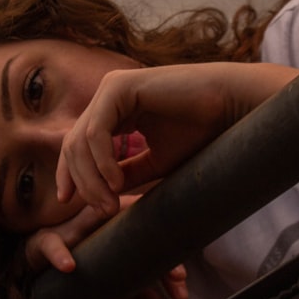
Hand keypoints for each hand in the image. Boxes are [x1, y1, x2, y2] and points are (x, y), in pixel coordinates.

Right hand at [25, 194, 188, 298]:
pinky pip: (51, 245)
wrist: (33, 261)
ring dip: (111, 243)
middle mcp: (99, 223)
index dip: (166, 256)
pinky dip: (60, 255)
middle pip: (131, 229)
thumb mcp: (112, 281)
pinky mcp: (45, 240)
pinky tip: (70, 266)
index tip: (182, 280)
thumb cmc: (81, 263)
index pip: (147, 236)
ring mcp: (71, 229)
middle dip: (153, 252)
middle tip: (176, 277)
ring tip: (130, 264)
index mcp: (117, 231)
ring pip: (95, 227)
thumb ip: (137, 295)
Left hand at [56, 63, 297, 215]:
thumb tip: (100, 195)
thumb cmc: (201, 132)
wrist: (230, 106)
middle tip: (103, 211)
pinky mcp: (119, 87)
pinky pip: (96, 132)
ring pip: (80, 141)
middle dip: (82, 183)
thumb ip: (127, 173)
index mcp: (114, 111)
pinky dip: (102, 161)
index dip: (69, 174)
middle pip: (73, 145)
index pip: (77, 145)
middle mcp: (108, 97)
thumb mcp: (155, 162)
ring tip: (110, 203)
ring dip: (92, 178)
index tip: (68, 202)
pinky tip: (117, 182)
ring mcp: (111, 89)